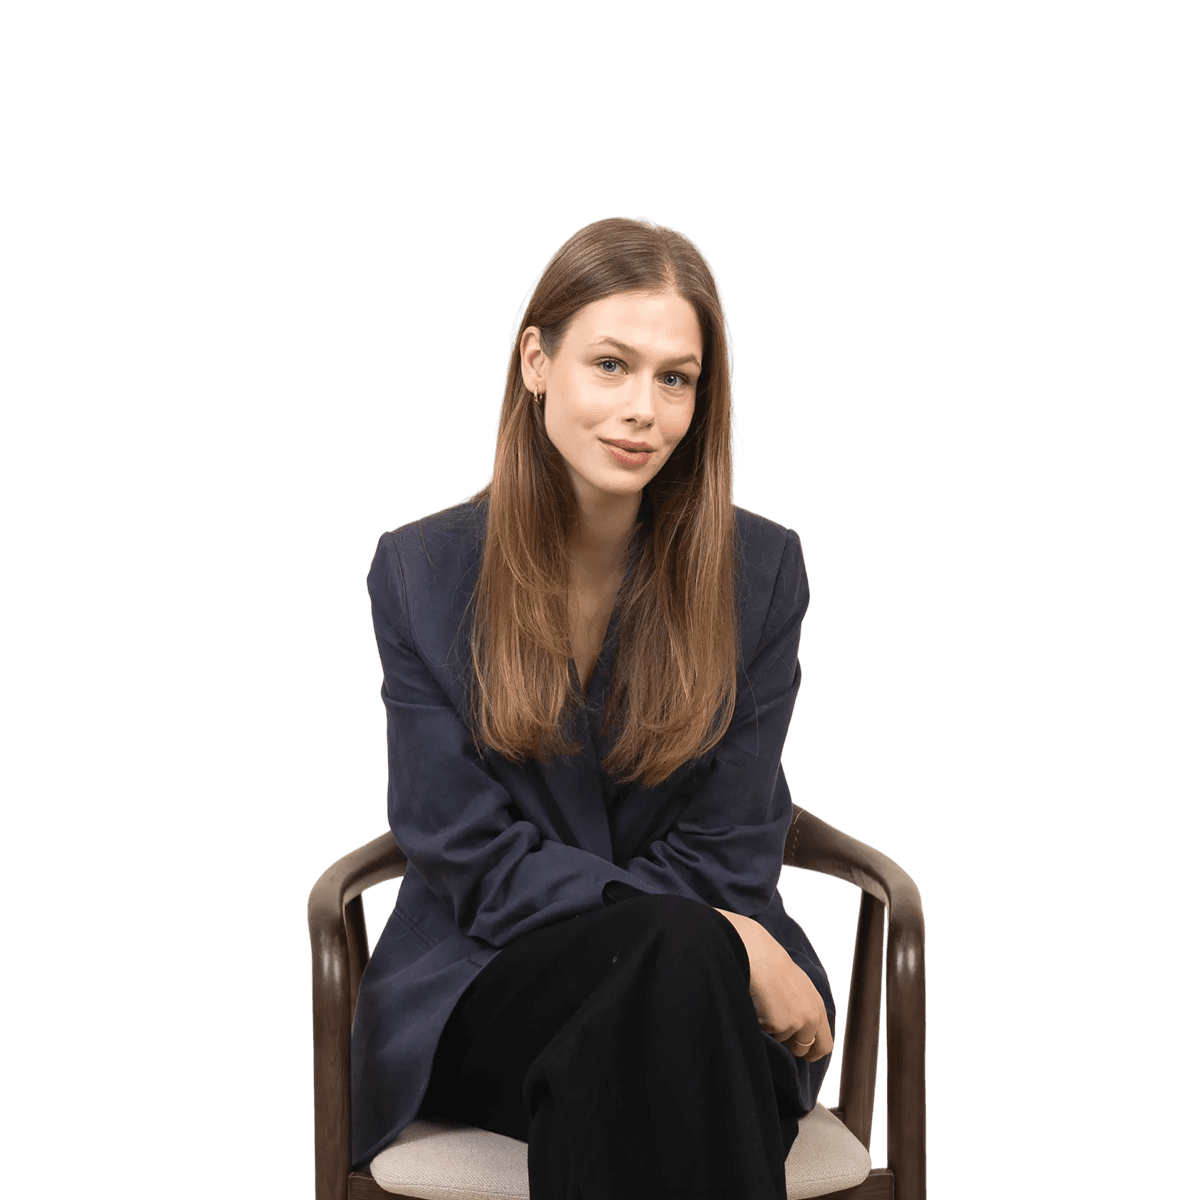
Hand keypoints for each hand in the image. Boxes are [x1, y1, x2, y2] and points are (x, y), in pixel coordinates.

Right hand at [714, 908, 833, 1061]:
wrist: (755, 953)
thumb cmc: (772, 965)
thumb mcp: (798, 987)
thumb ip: (804, 1009)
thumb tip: (799, 1033)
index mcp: (818, 1007)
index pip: (824, 1045)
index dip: (811, 1051)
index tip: (801, 1052)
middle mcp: (810, 1018)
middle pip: (804, 1049)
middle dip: (791, 1047)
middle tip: (777, 1031)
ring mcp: (794, 1023)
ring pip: (780, 1041)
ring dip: (772, 1032)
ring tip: (763, 1007)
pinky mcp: (776, 1025)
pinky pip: (765, 1035)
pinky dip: (759, 1027)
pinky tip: (755, 1006)